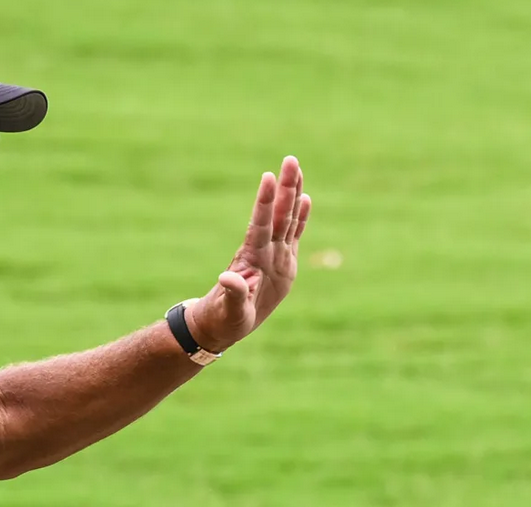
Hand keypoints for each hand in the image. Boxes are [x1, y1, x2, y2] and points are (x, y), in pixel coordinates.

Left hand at [186, 156, 311, 352]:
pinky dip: (301, 218)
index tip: (268, 178)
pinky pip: (294, 235)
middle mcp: (265, 251)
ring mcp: (275, 255)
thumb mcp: (230, 310)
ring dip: (292, 194)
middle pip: (278, 214)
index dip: (265, 202)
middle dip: (285, 187)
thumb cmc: (225, 318)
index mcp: (252, 259)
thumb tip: (228, 278)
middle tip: (290, 159)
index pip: (260, 224)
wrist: (226, 323)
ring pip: (287, 219)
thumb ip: (233, 293)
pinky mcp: (285, 263)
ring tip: (296, 168)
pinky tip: (306, 198)